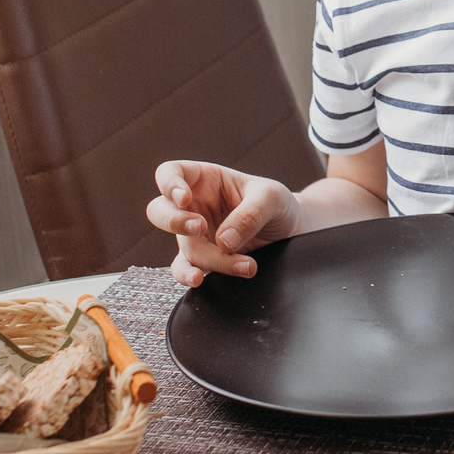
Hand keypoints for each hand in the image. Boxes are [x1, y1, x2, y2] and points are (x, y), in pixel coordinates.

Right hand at [147, 161, 299, 286]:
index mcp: (205, 180)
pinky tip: (201, 279)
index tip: (185, 198)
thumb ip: (250, 214)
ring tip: (244, 265)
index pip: (170, 173)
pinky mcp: (204, 259)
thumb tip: (224, 241)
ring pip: (183, 246)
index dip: (169, 184)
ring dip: (208, 257)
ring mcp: (196, 235)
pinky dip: (188, 275)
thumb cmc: (277, 204)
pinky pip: (185, 269)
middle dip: (174, 221)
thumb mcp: (271, 198)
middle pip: (160, 211)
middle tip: (200, 228)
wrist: (293, 231)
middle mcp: (194, 206)